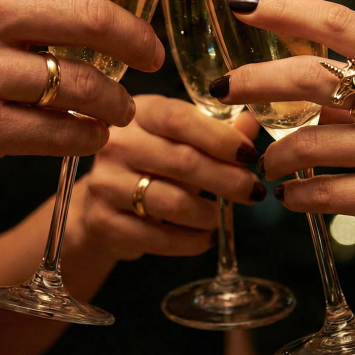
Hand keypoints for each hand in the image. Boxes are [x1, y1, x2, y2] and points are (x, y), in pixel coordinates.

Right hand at [74, 95, 262, 260]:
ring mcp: (106, 184)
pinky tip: (205, 237)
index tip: (250, 156)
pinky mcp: (105, 222)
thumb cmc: (151, 162)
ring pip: (174, 203)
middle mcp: (117, 144)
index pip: (180, 120)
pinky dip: (192, 241)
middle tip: (253, 192)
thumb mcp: (180, 137)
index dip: (220, 138)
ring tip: (222, 216)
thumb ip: (217, 131)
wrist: (101, 202)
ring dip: (210, 214)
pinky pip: (160, 238)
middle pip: (183, 162)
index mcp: (139, 113)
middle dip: (228, 180)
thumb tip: (251, 125)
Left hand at [213, 0, 354, 278]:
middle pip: (307, 76)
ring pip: (305, 142)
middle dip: (252, 80)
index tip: (239, 4)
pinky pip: (321, 192)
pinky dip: (296, 196)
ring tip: (267, 165)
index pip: (337, 21)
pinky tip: (293, 197)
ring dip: (273, 155)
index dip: (282, 10)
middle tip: (222, 88)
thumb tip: (302, 79)